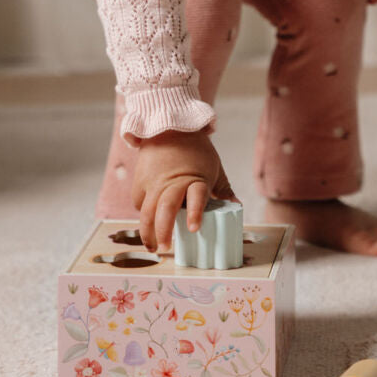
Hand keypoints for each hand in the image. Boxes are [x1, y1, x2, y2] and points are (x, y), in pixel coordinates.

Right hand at [132, 129, 238, 253]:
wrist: (169, 128)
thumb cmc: (195, 150)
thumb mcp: (214, 168)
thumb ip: (223, 190)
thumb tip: (236, 207)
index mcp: (195, 179)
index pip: (196, 197)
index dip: (196, 213)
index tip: (195, 229)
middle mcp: (172, 182)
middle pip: (165, 208)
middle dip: (163, 230)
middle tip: (166, 248)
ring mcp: (154, 182)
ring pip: (147, 211)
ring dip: (148, 232)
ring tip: (153, 248)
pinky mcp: (140, 182)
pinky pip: (140, 204)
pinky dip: (144, 215)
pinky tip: (148, 225)